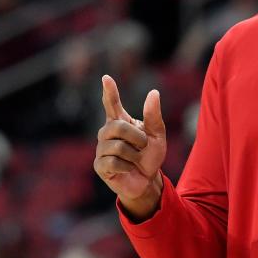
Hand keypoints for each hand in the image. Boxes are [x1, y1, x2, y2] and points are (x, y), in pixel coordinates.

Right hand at [93, 75, 166, 220]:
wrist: (147, 180)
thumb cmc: (150, 156)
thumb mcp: (157, 135)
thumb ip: (153, 116)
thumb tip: (153, 93)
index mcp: (121, 122)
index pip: (112, 104)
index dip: (109, 91)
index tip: (106, 78)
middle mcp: (107, 133)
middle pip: (117, 127)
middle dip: (136, 136)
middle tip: (144, 145)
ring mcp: (101, 149)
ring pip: (116, 146)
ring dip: (133, 154)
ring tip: (136, 159)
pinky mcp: (100, 166)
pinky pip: (113, 162)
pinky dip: (126, 166)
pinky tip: (128, 168)